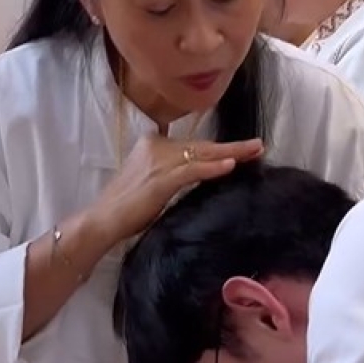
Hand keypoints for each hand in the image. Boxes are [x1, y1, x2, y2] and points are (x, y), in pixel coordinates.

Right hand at [96, 133, 262, 245]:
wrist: (104, 219)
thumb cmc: (128, 205)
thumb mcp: (152, 179)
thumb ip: (173, 170)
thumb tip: (199, 171)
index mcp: (152, 143)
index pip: (193, 144)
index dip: (218, 147)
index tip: (241, 148)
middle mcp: (156, 146)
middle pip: (202, 145)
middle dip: (233, 146)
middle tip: (258, 145)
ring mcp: (159, 161)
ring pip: (202, 154)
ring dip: (232, 153)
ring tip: (255, 151)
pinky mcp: (161, 179)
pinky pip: (193, 170)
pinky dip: (213, 168)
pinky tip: (231, 165)